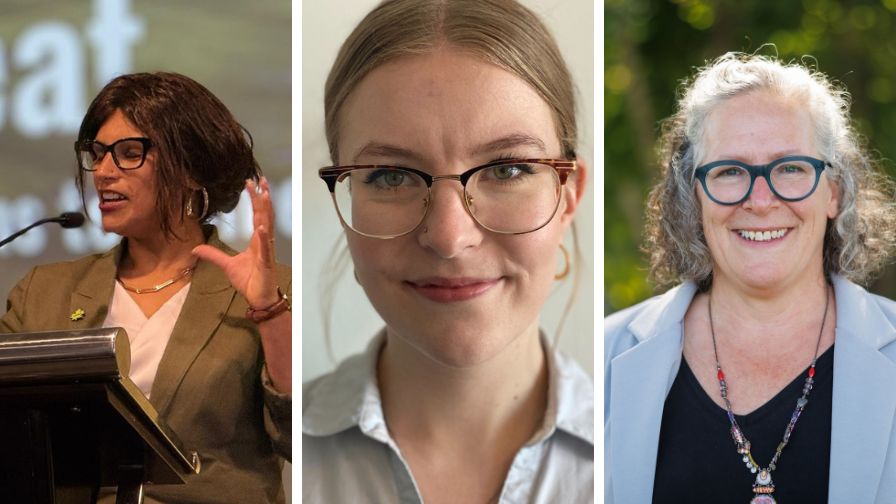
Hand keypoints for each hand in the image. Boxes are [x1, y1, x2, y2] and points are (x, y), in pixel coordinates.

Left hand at [192, 177, 279, 307]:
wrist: (259, 299)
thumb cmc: (250, 281)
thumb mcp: (227, 265)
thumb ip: (213, 254)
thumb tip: (195, 248)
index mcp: (257, 241)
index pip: (257, 216)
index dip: (255, 200)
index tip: (251, 184)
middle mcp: (264, 242)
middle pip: (264, 215)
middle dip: (262, 198)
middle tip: (259, 180)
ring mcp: (266, 251)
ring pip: (267, 226)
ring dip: (266, 211)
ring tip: (264, 195)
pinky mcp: (266, 263)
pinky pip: (265, 249)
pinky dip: (263, 238)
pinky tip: (261, 227)